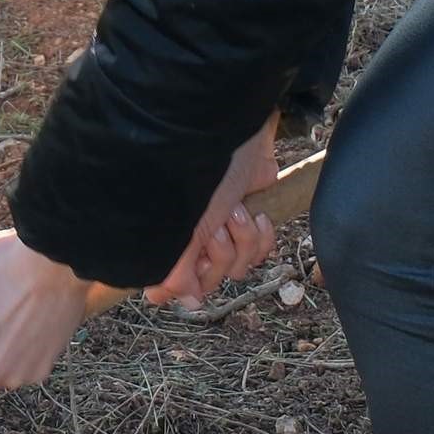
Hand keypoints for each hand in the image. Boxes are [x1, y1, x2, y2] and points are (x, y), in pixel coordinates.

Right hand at [142, 115, 282, 309]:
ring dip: (243, 238)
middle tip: (216, 224)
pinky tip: (255, 212)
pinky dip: (263, 235)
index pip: (176, 285)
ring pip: (241, 267)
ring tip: (236, 209)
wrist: (235, 130)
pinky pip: (263, 250)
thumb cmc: (203, 169)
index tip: (196, 261)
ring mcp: (225, 228)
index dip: (191, 280)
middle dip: (222, 252)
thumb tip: (188, 303)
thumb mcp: (186, 224)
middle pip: (214, 280)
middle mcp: (195, 236)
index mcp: (170, 237)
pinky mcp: (252, 217)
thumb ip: (178, 270)